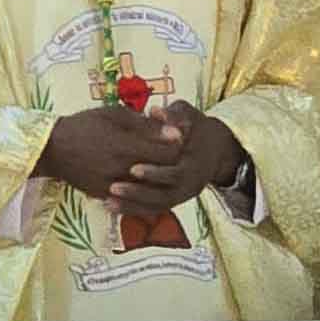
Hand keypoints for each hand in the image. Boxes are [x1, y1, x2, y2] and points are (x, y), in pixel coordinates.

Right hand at [36, 105, 183, 201]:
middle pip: (162, 172)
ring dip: (157, 178)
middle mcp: (121, 170)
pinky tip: (141, 178)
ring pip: (149, 188)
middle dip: (170, 162)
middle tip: (169, 151)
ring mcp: (113, 186)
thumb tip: (175, 132)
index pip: (167, 153)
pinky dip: (140, 189)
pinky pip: (132, 197)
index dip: (177, 146)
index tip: (176, 137)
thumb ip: (145, 124)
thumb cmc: (85, 125)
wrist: (52, 149)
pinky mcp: (105, 196)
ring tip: (157, 164)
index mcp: (125, 146)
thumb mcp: (115, 115)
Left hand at [109, 99, 244, 215]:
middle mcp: (191, 183)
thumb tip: (156, 111)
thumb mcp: (186, 114)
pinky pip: (151, 210)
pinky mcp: (172, 200)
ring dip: (132, 205)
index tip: (131, 168)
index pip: (175, 172)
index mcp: (195, 163)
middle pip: (164, 194)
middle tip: (113, 187)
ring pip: (156, 205)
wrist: (212, 147)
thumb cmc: (192, 125)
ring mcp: (182, 194)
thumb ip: (172, 114)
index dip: (154, 172)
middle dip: (138, 192)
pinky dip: (131, 209)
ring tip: (107, 201)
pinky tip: (109, 205)